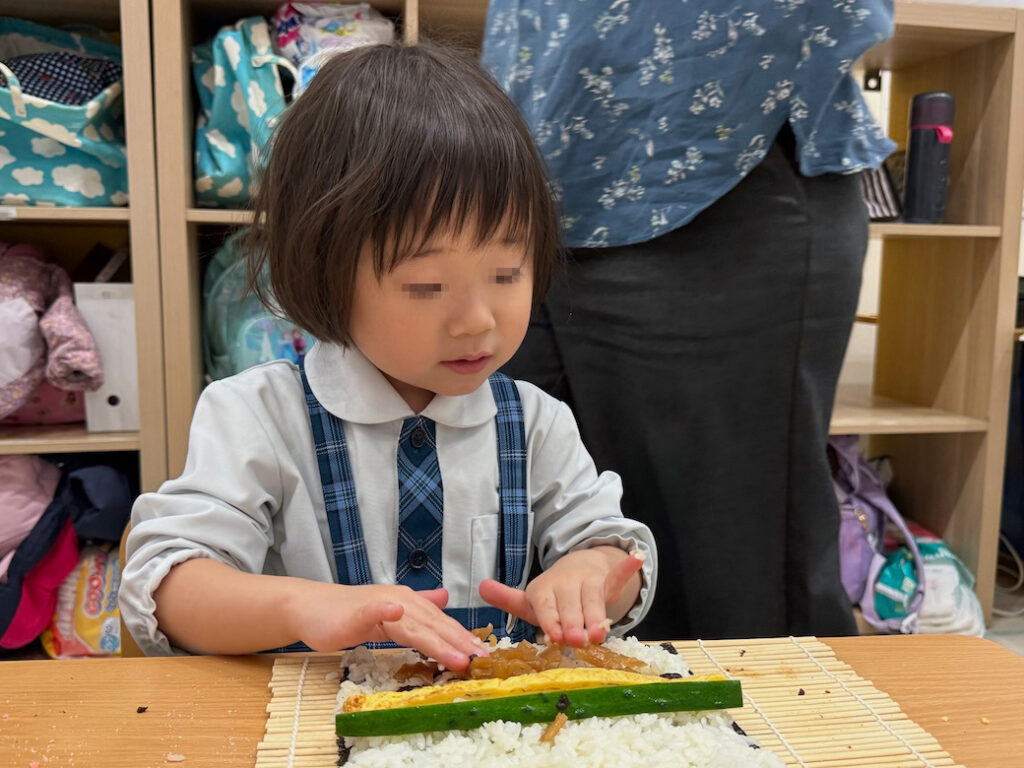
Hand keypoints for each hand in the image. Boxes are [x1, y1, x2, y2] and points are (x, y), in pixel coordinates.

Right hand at [286, 582, 487, 668]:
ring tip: (457, 655)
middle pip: (433, 624)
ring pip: (413, 623)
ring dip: (435, 638)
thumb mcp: (389, 611)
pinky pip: (373, 610)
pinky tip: (397, 612)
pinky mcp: (357, 611)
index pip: (440, 624)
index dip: (462, 639)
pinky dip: (385, 610)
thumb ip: (416, 608)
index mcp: (409, 603)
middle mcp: (399, 601)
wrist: (310, 607)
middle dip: (458, 643)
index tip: (484, 655)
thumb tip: (444, 598)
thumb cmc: (348, 614)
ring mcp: (379, 604)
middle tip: (481, 660)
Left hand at [479, 547, 644, 645]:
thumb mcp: (529, 599)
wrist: (576, 569)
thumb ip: (506, 598)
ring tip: (600, 632)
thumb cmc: (551, 596)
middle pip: (571, 607)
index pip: (547, 606)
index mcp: (544, 589)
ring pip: (594, 599)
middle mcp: (566, 583)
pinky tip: (636, 557)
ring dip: (597, 614)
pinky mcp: (606, 580)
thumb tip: (479, 586)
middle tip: (576, 640)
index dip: (551, 621)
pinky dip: (627, 566)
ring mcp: (588, 581)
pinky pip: (617, 574)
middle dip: (574, 624)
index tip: (554, 635)